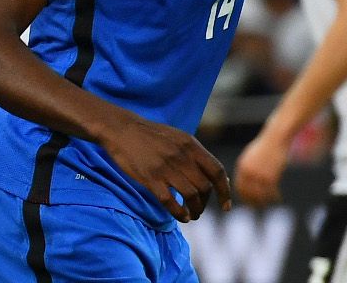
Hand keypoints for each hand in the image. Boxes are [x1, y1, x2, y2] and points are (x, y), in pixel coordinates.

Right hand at [96, 113, 231, 221]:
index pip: (217, 172)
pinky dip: (179, 213)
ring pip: (191, 196)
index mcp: (190, 145)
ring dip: (195, 210)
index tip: (226, 206)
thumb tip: (219, 177)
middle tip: (200, 209)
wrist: (120, 128)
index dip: (225, 191)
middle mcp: (181, 156)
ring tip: (193, 215)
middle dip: (205, 203)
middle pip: (204, 187)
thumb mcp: (178, 137)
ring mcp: (165, 167)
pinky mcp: (150, 177)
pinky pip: (170, 201)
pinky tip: (182, 217)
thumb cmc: (150, 135)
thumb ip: (197, 155)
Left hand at [234, 132, 286, 206]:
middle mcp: (248, 172)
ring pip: (260, 196)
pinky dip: (275, 197)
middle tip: (260, 207)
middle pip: (248, 194)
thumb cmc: (264, 148)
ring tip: (269, 203)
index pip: (239, 187)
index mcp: (241, 167)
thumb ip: (246, 169)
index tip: (249, 202)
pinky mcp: (271, 176)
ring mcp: (259, 175)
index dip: (244, 197)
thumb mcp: (250, 157)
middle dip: (253, 203)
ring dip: (265, 202)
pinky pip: (271, 192)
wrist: (276, 139)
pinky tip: (278, 198)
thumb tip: (244, 183)